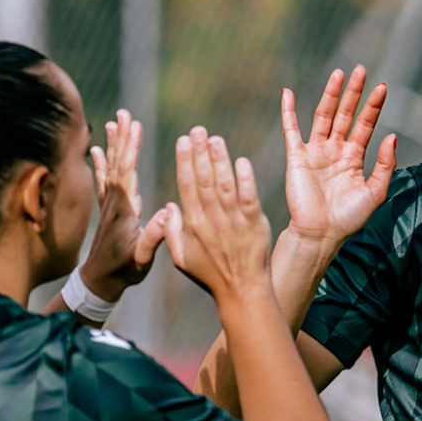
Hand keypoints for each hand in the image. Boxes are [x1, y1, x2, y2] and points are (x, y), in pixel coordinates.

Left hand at [79, 110, 168, 301]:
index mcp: (125, 210)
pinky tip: (94, 149)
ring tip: (111, 122)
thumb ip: (153, 238)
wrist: (99, 281)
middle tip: (123, 113)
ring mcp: (108, 204)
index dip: (130, 148)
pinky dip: (99, 162)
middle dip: (122, 137)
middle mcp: (114, 202)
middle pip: (118, 163)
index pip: (128, 172)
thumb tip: (168, 215)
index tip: (134, 125)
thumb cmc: (124, 271)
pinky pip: (102, 180)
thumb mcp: (142, 259)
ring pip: (110, 168)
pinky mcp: (106, 208)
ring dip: (111, 144)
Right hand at [162, 128, 271, 302]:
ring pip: (224, 184)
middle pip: (203, 180)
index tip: (182, 141)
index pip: (186, 186)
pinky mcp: (254, 223)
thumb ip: (170, 232)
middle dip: (199, 152)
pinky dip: (245, 180)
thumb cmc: (210, 274)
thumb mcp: (181, 258)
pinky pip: (249, 197)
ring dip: (220, 160)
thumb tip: (168, 206)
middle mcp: (211, 219)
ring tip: (215, 138)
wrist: (241, 290)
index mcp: (193, 224)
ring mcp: (233, 220)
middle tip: (197, 130)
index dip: (184, 162)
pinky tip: (241, 162)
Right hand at [282, 66, 396, 247]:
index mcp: (354, 157)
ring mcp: (315, 152)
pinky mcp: (297, 158)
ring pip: (323, 116)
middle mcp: (335, 150)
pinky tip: (287, 93)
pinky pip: (291, 131)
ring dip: (330, 95)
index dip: (373, 106)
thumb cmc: (348, 218)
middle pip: (346, 114)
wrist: (321, 235)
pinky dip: (288, 112)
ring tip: (339, 74)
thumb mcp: (375, 192)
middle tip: (361, 70)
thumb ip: (385, 164)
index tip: (382, 87)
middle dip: (354, 93)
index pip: (365, 125)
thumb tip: (392, 136)